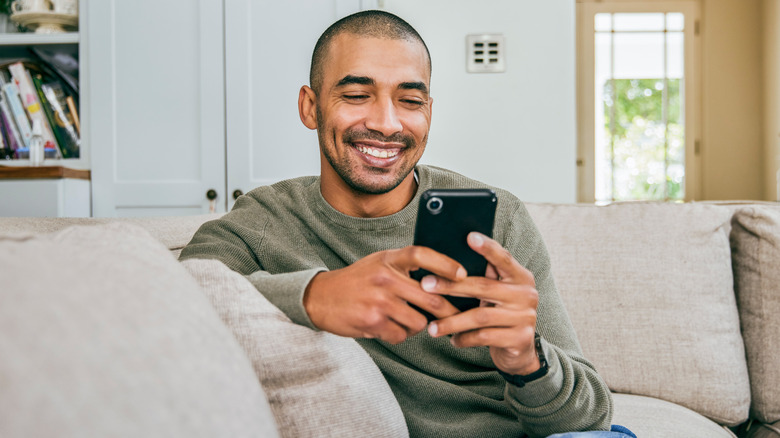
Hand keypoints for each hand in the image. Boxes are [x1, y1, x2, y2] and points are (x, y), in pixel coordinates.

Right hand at [303, 246, 465, 343]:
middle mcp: (385, 277)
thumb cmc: (358, 280)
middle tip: (458, 317)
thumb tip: (443, 277)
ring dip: (418, 326)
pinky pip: (400, 335)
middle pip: (430, 296)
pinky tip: (387, 327)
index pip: (421, 254)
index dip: (445, 264)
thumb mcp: (379, 262)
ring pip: (418, 321)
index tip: (463, 274)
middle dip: (448, 311)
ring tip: (405, 320)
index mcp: (388, 259)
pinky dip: (398, 334)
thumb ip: (405, 266)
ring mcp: (379, 300)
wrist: (320, 297)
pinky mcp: (372, 321)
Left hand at [422, 232, 540, 375]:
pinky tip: (453, 339)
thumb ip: (485, 278)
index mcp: (521, 277)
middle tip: (426, 285)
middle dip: (451, 286)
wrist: (520, 350)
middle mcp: (527, 294)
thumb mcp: (497, 294)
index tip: (469, 236)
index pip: (504, 258)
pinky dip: (465, 338)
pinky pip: (484, 337)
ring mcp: (525, 317)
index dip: (487, 248)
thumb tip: (448, 260)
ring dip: (452, 321)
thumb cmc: (500, 314)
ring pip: (481, 316)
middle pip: (484, 287)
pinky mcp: (520, 339)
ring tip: (432, 327)